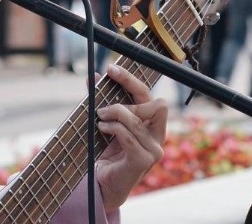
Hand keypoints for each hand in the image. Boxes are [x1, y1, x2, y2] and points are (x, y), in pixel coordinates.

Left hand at [94, 64, 167, 211]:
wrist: (100, 182)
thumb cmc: (104, 152)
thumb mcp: (104, 122)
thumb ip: (101, 101)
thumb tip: (93, 77)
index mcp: (152, 125)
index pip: (150, 96)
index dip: (131, 80)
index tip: (111, 68)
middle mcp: (158, 136)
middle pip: (157, 104)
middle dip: (130, 94)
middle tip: (104, 102)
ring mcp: (153, 150)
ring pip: (136, 119)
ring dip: (114, 113)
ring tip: (99, 118)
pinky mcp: (143, 160)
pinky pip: (128, 135)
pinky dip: (112, 128)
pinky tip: (102, 128)